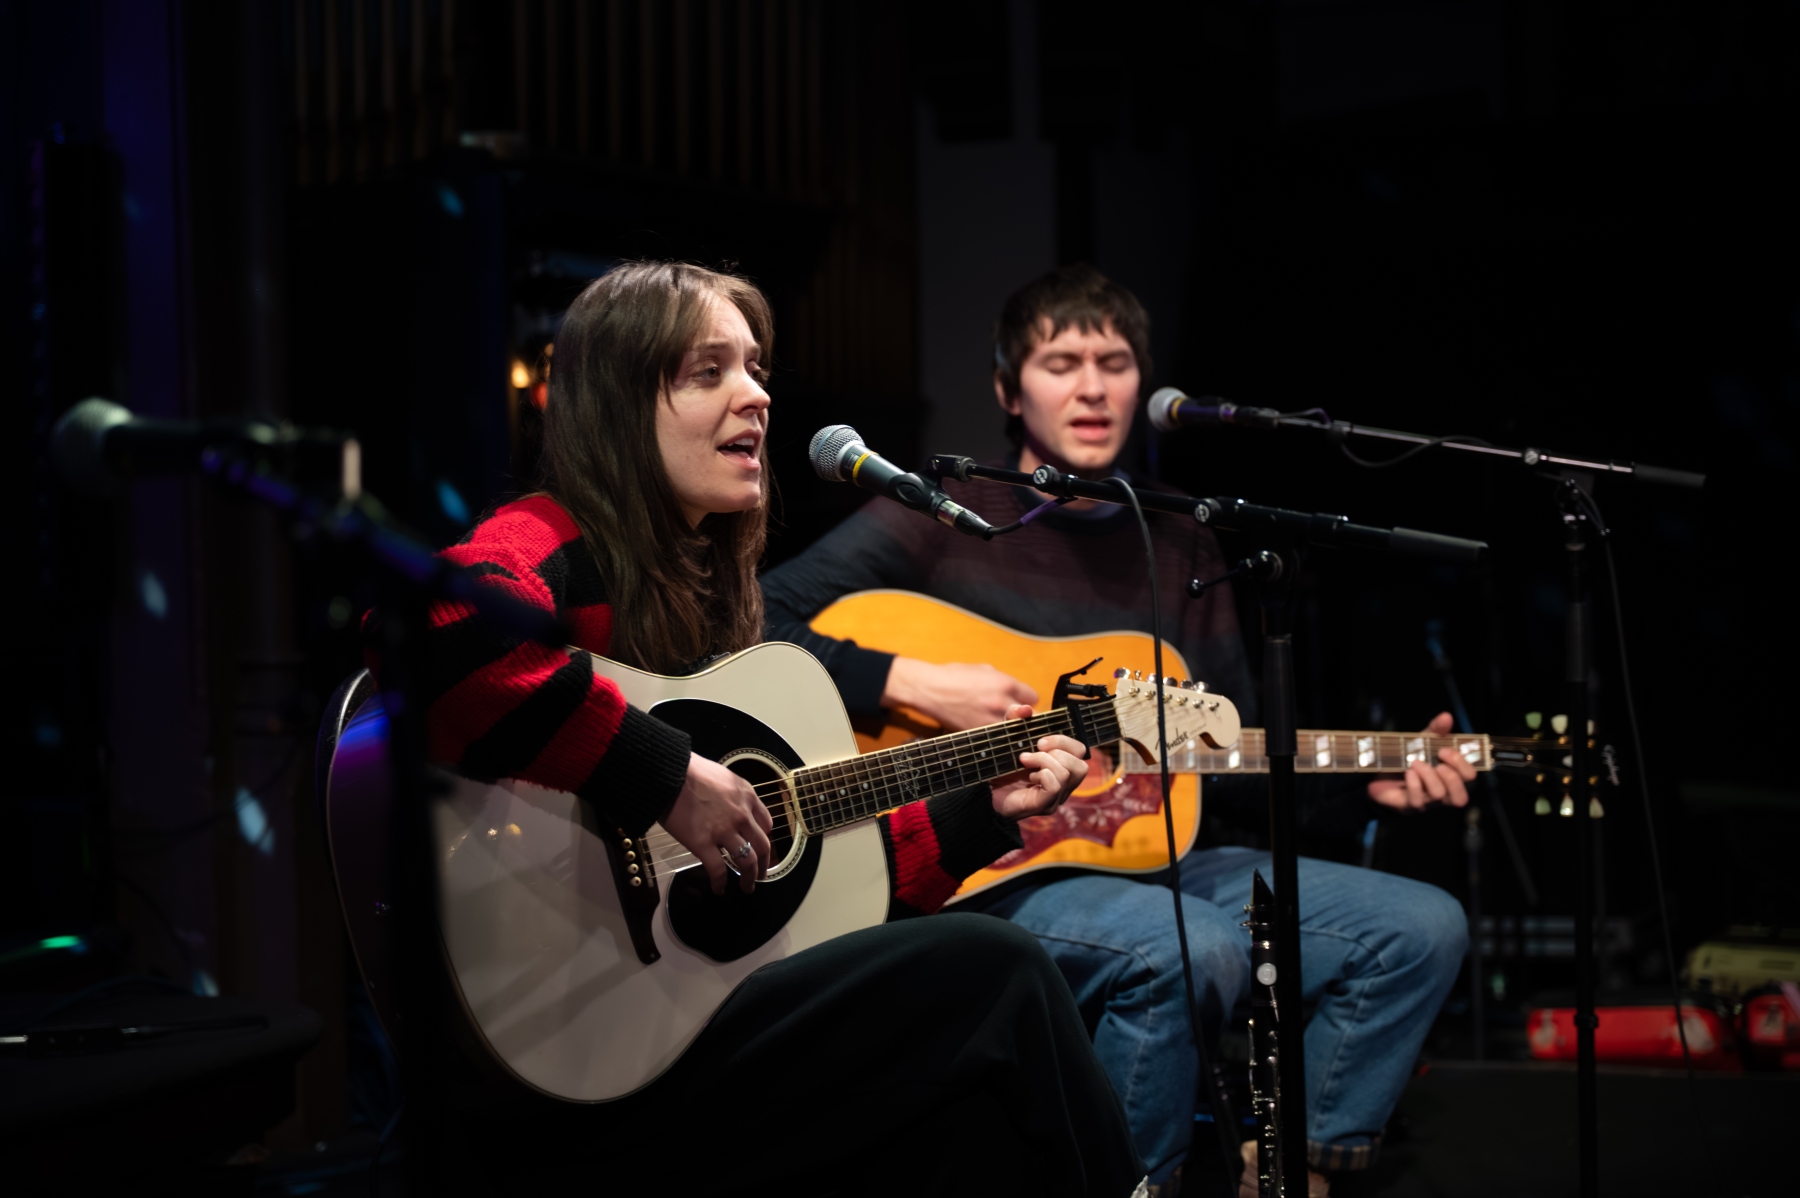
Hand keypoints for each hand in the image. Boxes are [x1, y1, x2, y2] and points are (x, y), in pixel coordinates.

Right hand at [662, 753, 773, 894]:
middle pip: (762, 846)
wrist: (669, 773)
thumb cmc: (691, 772)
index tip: (761, 849)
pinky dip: (720, 884)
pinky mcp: (703, 844)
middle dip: (763, 865)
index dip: (764, 840)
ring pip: (746, 861)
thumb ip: (734, 794)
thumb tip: (734, 809)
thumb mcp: (724, 776)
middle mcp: (741, 815)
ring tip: (747, 887)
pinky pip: (718, 870)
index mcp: (747, 796)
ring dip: (749, 878)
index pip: (766, 824)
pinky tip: (719, 890)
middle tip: (760, 875)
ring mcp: (724, 831)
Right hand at [883, 658, 1038, 732]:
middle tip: (1015, 715)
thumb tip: (1017, 693)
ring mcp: (991, 721)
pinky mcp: (979, 734)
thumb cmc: (955, 676)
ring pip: (1015, 732)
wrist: (931, 690)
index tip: (1021, 702)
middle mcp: (1002, 704)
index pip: (1033, 698)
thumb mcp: (985, 670)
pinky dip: (996, 737)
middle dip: (1023, 716)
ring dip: (1011, 729)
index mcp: (1006, 684)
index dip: (1026, 700)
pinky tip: (988, 729)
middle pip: (1029, 718)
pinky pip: (997, 739)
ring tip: (1001, 723)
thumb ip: (1005, 682)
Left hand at [989, 704, 1088, 819]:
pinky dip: (1042, 776)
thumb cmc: (1001, 765)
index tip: (1040, 741)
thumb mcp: (1008, 736)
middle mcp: (1064, 783)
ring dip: (1045, 762)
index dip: (1064, 741)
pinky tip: (1028, 777)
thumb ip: (1015, 718)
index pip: (1080, 751)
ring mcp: (1056, 797)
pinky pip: (1055, 786)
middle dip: (1057, 751)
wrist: (984, 788)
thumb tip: (1026, 709)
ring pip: (1068, 774)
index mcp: (1061, 765)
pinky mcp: (1045, 805)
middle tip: (1034, 750)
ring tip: (1026, 762)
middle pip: (1081, 765)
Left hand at [1367, 712, 1475, 809]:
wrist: (1379, 773)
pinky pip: (1417, 800)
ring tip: (1415, 762)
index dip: (1462, 764)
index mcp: (1451, 777)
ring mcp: (1427, 802)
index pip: (1469, 777)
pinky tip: (1408, 773)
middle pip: (1460, 797)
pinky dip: (1414, 784)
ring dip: (1429, 776)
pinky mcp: (1409, 805)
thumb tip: (1446, 716)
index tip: (1444, 750)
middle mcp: (1443, 793)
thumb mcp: (1422, 741)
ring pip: (1439, 796)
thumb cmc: (1408, 758)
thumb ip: (1436, 730)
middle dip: (1451, 776)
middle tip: (1436, 759)